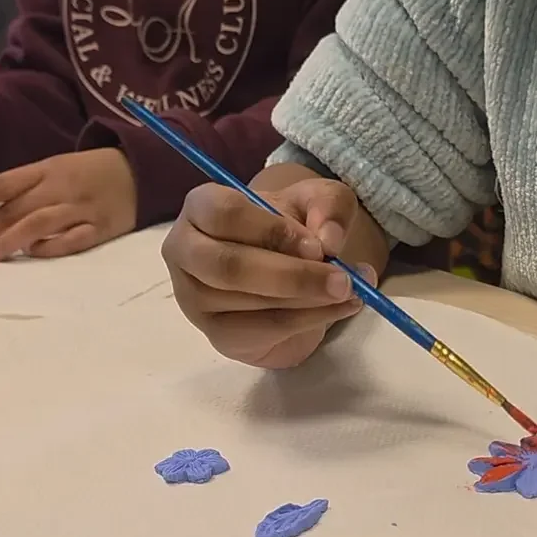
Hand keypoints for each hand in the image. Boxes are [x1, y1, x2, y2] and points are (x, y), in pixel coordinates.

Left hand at [0, 149, 136, 259]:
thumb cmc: (93, 172)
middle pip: (17, 208)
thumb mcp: (58, 168)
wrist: (143, 170)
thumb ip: (28, 186)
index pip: (2, 184)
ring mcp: (83, 208)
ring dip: (12, 239)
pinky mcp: (103, 227)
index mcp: (47, 169)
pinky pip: (74, 238)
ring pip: (40, 223)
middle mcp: (62, 188)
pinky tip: (35, 251)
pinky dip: (52, 246)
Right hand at [161, 177, 376, 368]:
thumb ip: (328, 207)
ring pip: (250, 303)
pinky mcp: (216, 334)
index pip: (224, 214)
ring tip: (350, 292)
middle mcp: (185, 251)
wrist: (281, 272)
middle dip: (293, 276)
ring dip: (308, 300)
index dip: (272, 231)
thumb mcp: (315, 202)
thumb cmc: (288, 228)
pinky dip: (309, 321)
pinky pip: (264, 330)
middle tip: (343, 281)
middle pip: (230, 266)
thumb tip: (330, 241)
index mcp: (200, 207)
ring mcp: (194, 298)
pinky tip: (338, 309)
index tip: (318, 246)